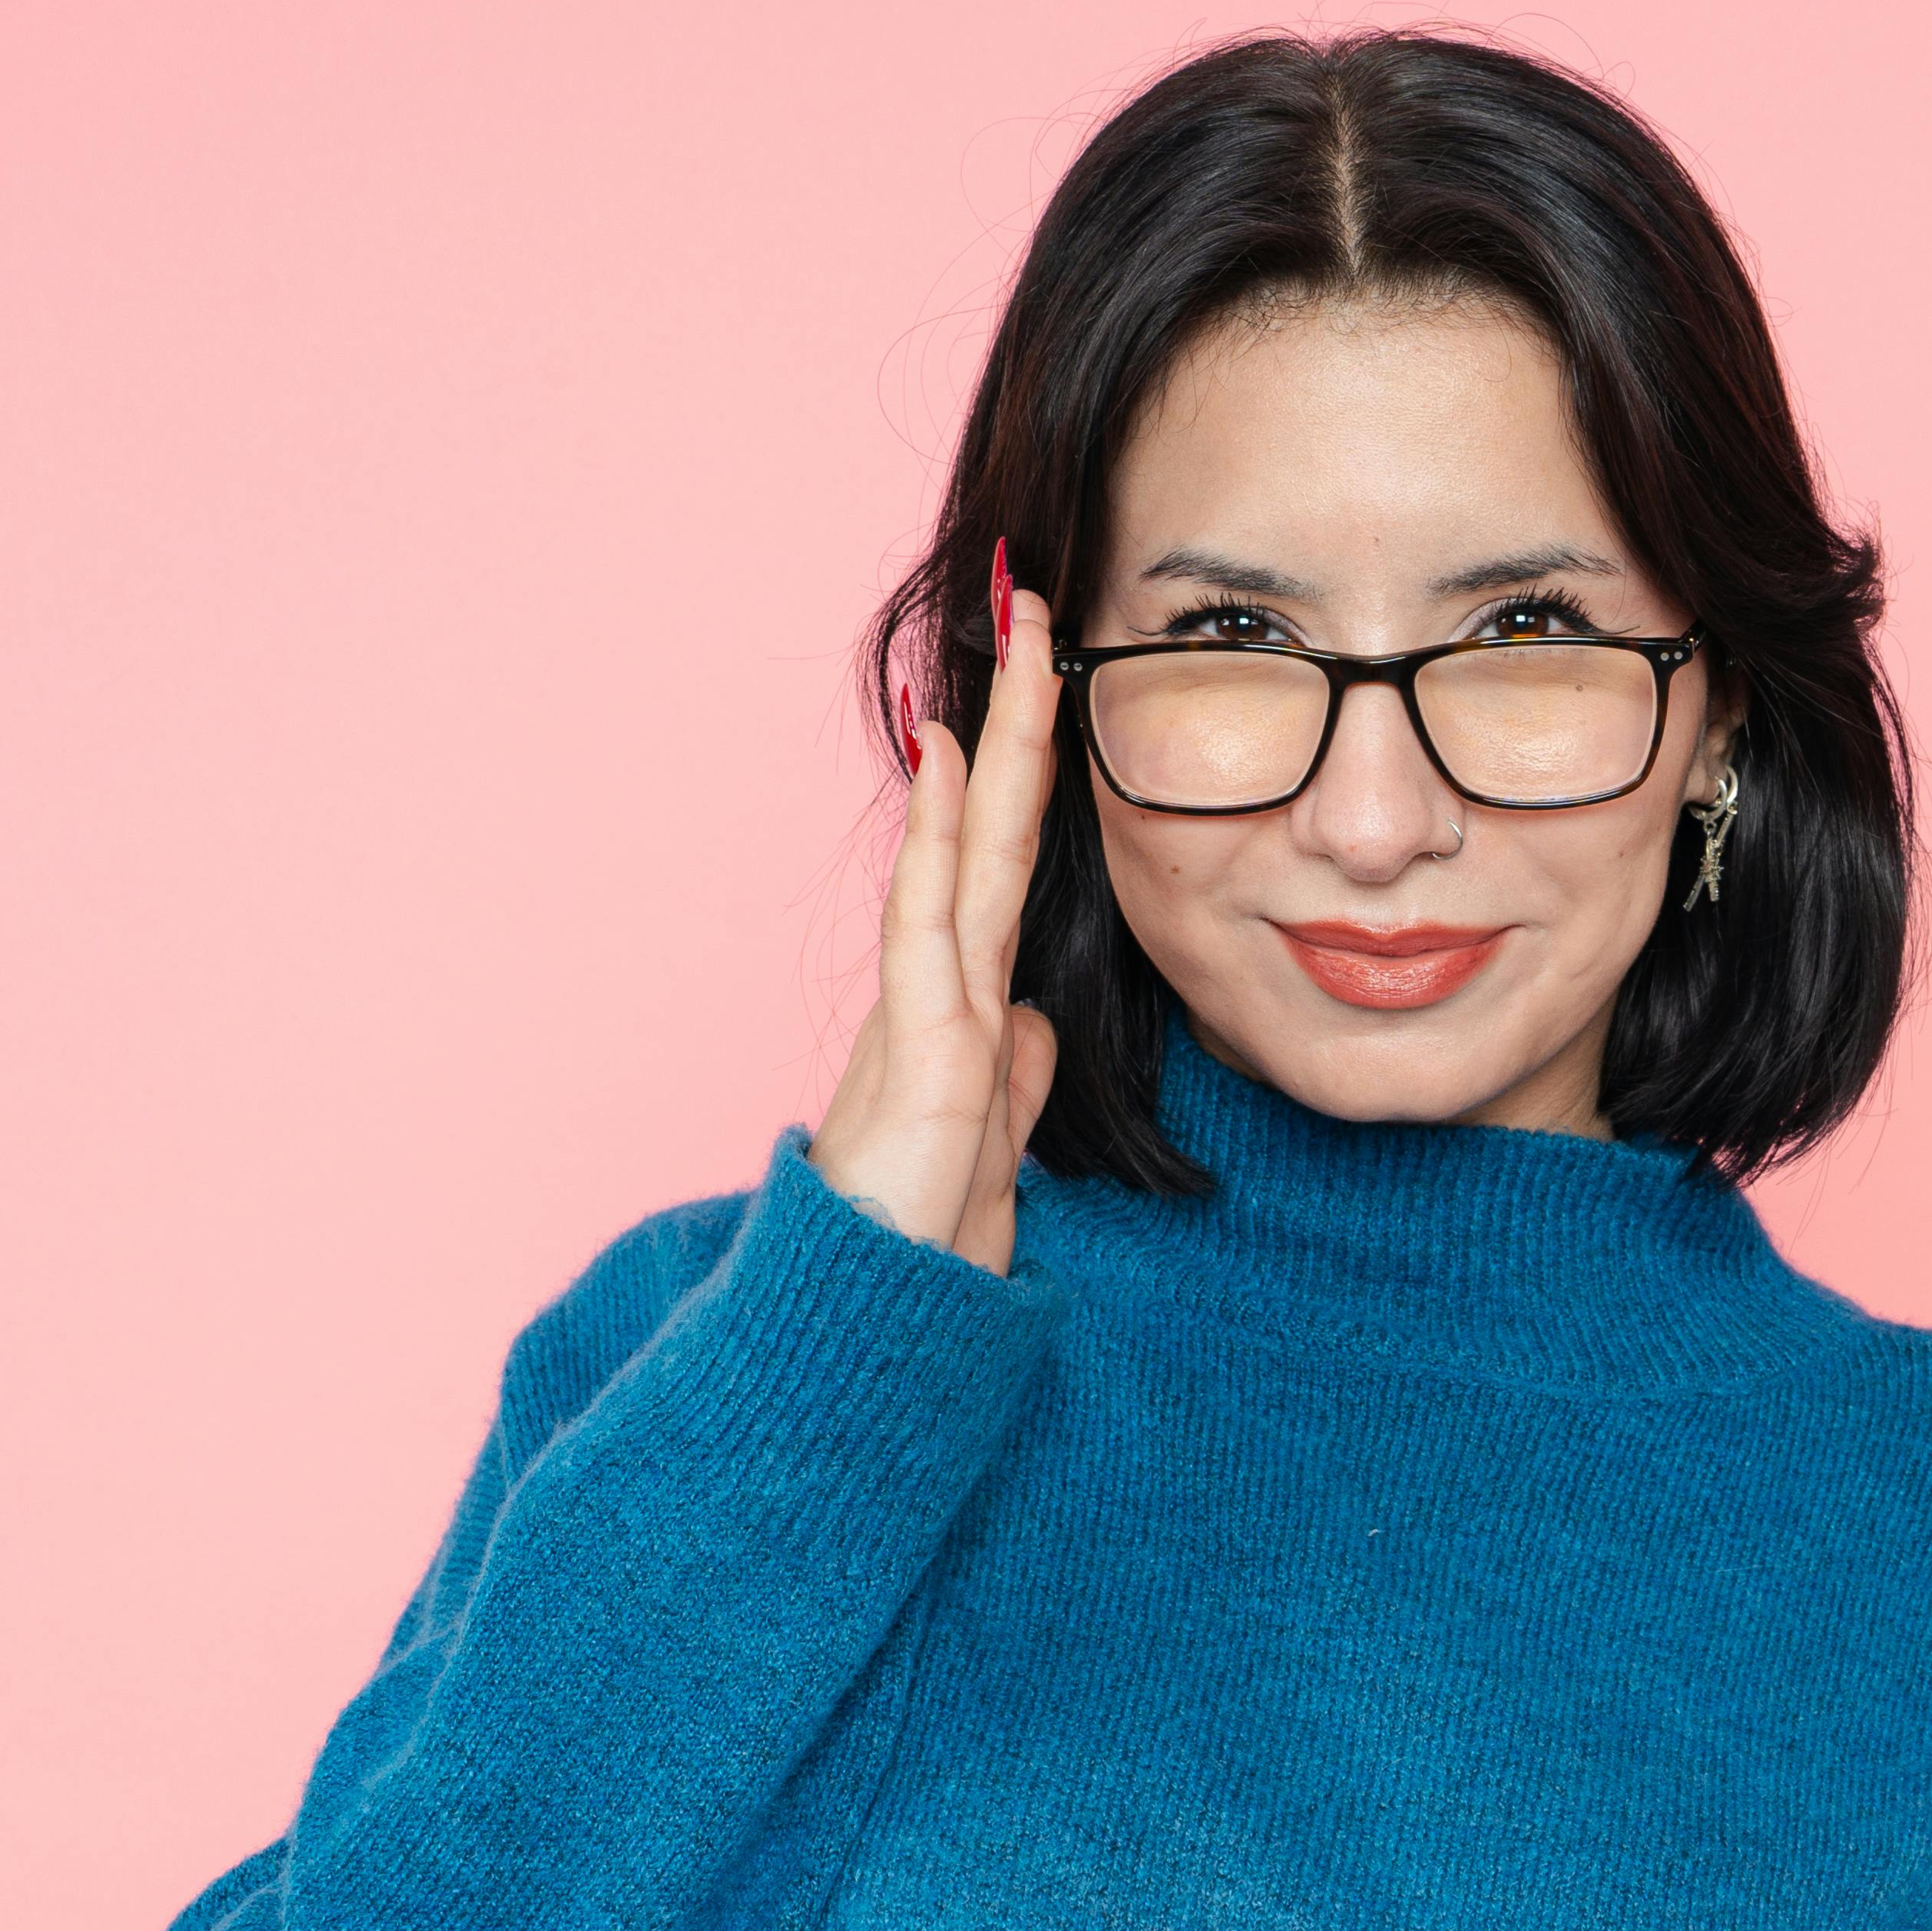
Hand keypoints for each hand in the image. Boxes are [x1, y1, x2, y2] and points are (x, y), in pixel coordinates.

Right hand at [807, 556, 1062, 1273]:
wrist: (875, 1329)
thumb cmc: (925, 1246)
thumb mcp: (998, 1146)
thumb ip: (1015, 1077)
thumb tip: (1035, 1022)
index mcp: (969, 1005)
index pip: (1009, 861)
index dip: (1033, 774)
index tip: (1056, 684)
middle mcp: (944, 986)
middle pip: (988, 824)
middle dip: (1017, 714)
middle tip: (1033, 601)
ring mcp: (927, 1007)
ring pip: (964, 842)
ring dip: (993, 737)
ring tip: (1012, 634)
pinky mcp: (919, 1046)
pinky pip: (929, 916)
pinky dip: (936, 832)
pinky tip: (946, 753)